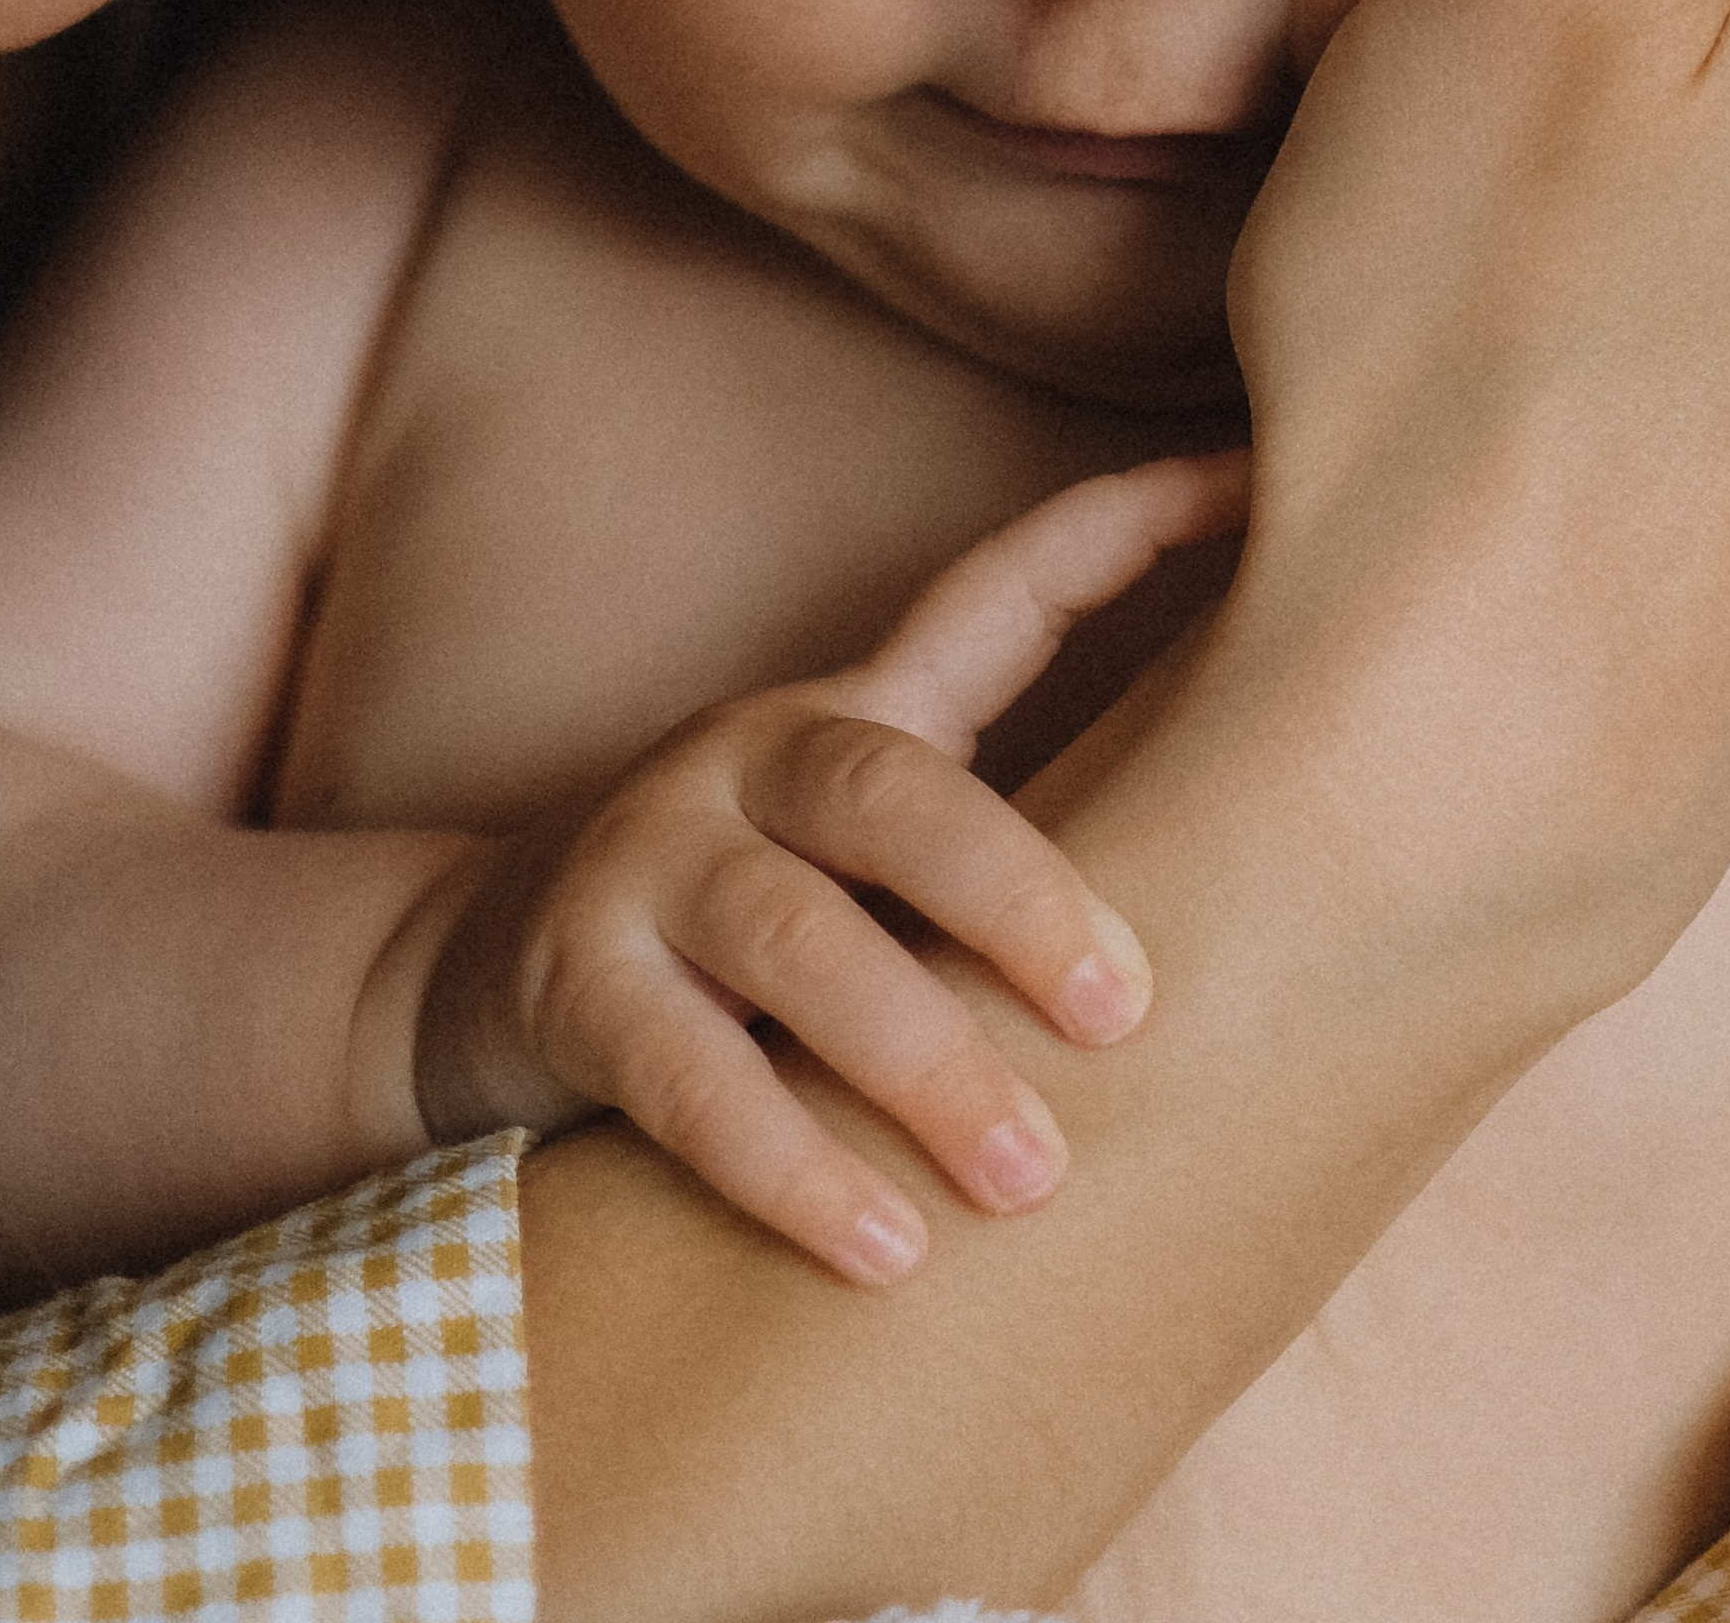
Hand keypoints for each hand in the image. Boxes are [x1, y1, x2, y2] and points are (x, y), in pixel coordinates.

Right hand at [413, 453, 1246, 1280]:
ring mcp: (648, 861)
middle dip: (1020, 894)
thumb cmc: (745, 947)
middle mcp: (748, 757)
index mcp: (854, 716)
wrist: (470, 982)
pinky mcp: (575, 986)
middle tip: (1130, 1012)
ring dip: (923, 1063)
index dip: (1123, 528)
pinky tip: (885, 1250)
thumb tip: (1257, 924)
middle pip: (894, 788)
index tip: (1259, 478)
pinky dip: (792, 1166)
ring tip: (1031, 1181)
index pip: (998, 591)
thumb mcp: (866, 870)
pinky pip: (687, 1077)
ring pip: (797, 941)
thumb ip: (996, 868)